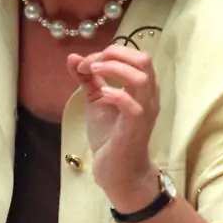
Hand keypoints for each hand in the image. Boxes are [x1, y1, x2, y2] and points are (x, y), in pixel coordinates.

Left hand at [66, 44, 159, 207]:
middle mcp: (149, 95)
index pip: (134, 56)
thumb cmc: (110, 135)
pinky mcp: (136, 127)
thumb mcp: (96, 101)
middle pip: (144, 59)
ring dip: (114, 69)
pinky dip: (115, 94)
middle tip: (92, 63)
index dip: (109, 52)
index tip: (84, 63)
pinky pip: (133, 106)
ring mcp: (145, 111)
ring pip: (141, 78)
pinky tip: (101, 95)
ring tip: (93, 72)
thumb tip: (73, 57)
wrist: (117, 170)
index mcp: (142, 87)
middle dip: (115, 54)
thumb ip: (87, 79)